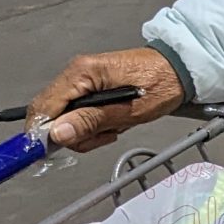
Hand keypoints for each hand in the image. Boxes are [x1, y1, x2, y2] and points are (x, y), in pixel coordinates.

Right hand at [27, 48, 185, 152]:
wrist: (181, 69)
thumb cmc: (161, 84)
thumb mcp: (128, 111)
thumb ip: (91, 122)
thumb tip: (57, 134)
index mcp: (82, 72)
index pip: (44, 107)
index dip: (42, 133)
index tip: (49, 154)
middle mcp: (76, 72)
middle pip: (50, 114)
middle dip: (72, 134)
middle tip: (102, 136)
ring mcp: (83, 80)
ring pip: (65, 118)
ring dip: (87, 131)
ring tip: (114, 127)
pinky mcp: (91, 88)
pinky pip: (79, 113)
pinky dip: (93, 124)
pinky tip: (113, 123)